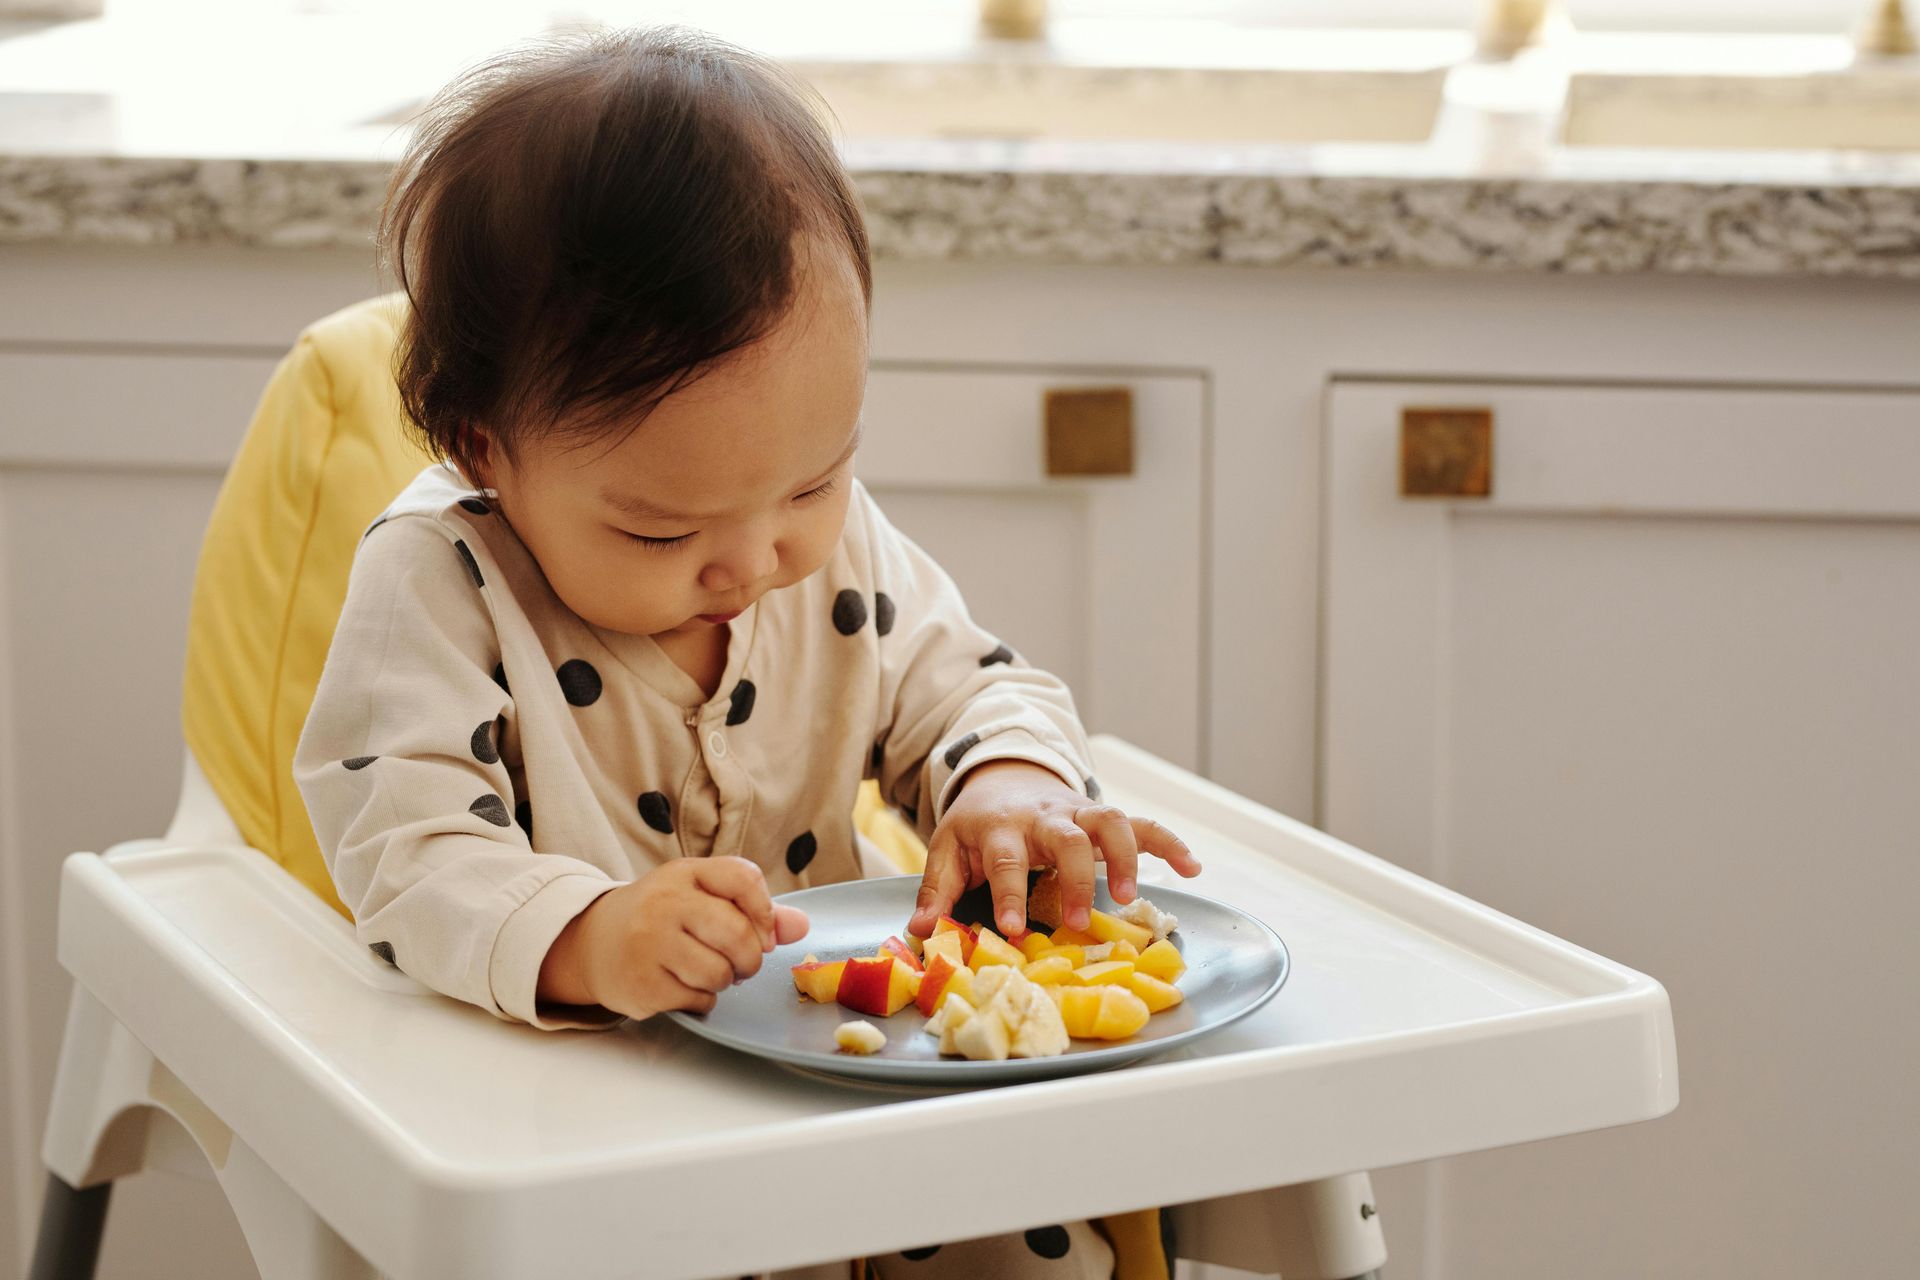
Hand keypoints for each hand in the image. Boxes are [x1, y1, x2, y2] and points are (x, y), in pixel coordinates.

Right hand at [538, 857, 808, 1019]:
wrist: (595, 942)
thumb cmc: (662, 918)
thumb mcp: (701, 898)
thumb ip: (753, 909)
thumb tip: (801, 926)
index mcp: (684, 873)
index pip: (743, 878)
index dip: (765, 911)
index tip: (764, 932)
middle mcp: (664, 902)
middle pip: (737, 934)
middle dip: (751, 958)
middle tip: (743, 964)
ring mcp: (649, 943)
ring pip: (719, 972)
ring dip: (725, 981)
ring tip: (708, 972)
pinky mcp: (641, 983)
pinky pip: (698, 1000)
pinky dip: (702, 1000)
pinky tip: (685, 987)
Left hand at [906, 760, 1200, 938]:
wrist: (1001, 777)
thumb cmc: (976, 826)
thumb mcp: (946, 850)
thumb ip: (936, 890)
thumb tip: (921, 932)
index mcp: (1000, 827)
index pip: (1005, 859)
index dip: (1009, 893)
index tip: (1015, 930)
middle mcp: (1043, 816)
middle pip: (1066, 837)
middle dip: (1075, 877)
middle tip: (1076, 922)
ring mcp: (1078, 813)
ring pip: (1110, 820)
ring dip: (1125, 856)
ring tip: (1131, 896)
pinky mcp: (1103, 818)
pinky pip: (1143, 824)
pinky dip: (1170, 842)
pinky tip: (1192, 868)